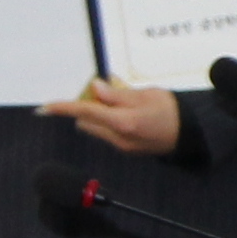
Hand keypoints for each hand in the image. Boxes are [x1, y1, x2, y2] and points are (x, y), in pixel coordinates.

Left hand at [39, 80, 179, 156]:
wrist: (193, 135)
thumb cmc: (173, 111)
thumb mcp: (147, 94)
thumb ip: (117, 94)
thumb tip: (95, 88)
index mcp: (123, 121)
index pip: (85, 112)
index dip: (62, 108)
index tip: (43, 107)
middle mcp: (118, 137)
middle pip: (86, 121)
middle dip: (87, 108)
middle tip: (104, 94)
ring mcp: (121, 146)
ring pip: (95, 129)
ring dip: (98, 116)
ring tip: (121, 105)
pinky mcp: (126, 149)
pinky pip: (107, 134)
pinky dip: (109, 123)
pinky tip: (129, 116)